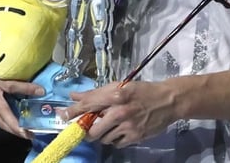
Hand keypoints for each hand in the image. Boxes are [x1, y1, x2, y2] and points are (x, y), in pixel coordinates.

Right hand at [0, 63, 41, 139]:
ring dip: (13, 129)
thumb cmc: (0, 62)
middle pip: (2, 110)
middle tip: (29, 131)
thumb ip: (25, 67)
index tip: (41, 91)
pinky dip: (9, 126)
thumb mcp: (10, 62)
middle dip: (16, 123)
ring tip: (26, 134)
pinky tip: (18, 129)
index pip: (10, 85)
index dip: (26, 88)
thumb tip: (46, 69)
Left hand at [60, 80, 179, 148]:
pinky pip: (116, 143)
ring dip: (102, 134)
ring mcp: (127, 126)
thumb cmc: (142, 91)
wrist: (168, 101)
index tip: (62, 115)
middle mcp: (119, 112)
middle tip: (88, 127)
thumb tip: (74, 96)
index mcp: (115, 95)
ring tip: (109, 126)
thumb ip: (96, 93)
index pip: (88, 105)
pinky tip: (120, 130)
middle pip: (93, 129)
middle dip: (87, 130)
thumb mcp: (119, 86)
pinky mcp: (135, 137)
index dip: (72, 111)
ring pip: (103, 138)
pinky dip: (115, 139)